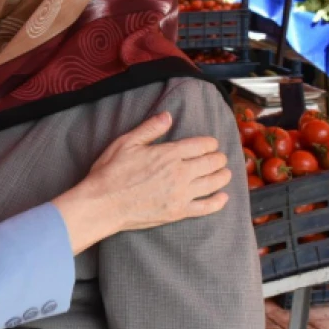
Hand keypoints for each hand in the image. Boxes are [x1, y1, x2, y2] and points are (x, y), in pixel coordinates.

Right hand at [52, 112, 230, 254]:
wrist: (103, 204)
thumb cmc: (110, 173)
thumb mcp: (126, 143)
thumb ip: (149, 129)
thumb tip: (168, 116)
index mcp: (168, 153)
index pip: (201, 145)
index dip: (210, 143)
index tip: (212, 144)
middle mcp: (180, 173)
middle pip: (211, 163)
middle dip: (219, 158)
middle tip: (220, 158)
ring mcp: (181, 194)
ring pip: (213, 183)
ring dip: (223, 176)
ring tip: (226, 173)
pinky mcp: (178, 212)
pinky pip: (206, 207)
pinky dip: (218, 202)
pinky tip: (223, 197)